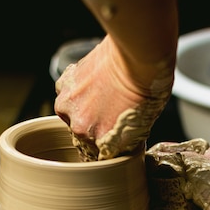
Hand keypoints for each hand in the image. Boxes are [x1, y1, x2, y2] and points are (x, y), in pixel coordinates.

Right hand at [54, 35, 173, 160]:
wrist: (137, 55)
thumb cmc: (146, 87)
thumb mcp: (143, 126)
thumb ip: (123, 140)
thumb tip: (118, 142)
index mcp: (101, 143)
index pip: (98, 155)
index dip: (106, 144)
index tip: (111, 136)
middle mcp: (80, 128)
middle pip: (83, 135)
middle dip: (94, 125)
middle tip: (110, 108)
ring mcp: (68, 106)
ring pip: (71, 115)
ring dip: (82, 108)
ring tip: (103, 93)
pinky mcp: (63, 85)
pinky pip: (66, 95)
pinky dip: (76, 91)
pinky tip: (94, 82)